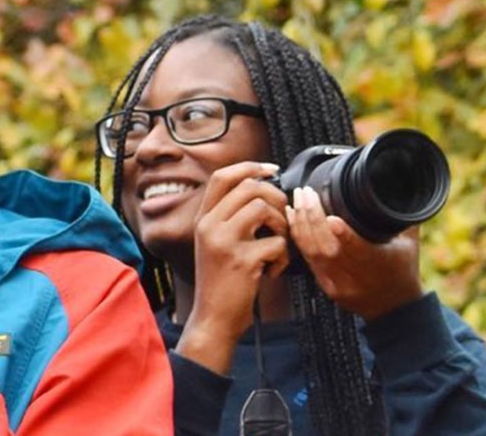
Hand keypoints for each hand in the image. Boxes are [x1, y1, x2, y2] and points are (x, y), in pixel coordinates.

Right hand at [176, 162, 290, 374]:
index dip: (250, 167)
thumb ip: (228, 218)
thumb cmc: (220, 282)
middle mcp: (208, 226)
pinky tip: (272, 271)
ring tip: (278, 245)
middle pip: (249, 187)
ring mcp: (223, 242)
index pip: (223, 177)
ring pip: (263, 209)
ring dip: (281, 225)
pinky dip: (282, 257)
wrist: (213, 318)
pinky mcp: (242, 261)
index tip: (273, 170)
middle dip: (275, 197)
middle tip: (282, 218)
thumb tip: (260, 189)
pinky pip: (277, 243)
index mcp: (202, 219)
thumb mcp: (214, 244)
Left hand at [289, 187, 423, 320]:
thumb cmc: (403, 270)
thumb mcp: (409, 243)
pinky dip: (298, 237)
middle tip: (306, 193)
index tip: (332, 218)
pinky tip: (292, 218)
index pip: (359, 251)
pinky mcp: (325, 285)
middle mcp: (355, 277)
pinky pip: (307, 259)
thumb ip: (401, 216)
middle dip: (313, 218)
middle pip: (328, 248)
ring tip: (297, 199)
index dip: (344, 236)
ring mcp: (337, 283)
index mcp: (379, 265)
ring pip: (313, 253)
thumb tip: (397, 186)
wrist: (395, 309)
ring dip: (301, 224)